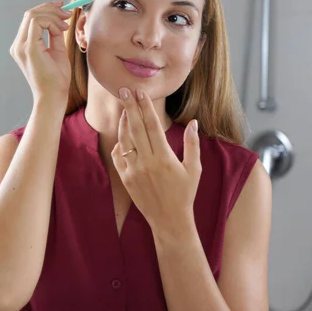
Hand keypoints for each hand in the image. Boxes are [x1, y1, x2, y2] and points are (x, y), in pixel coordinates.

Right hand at [10, 2, 72, 108]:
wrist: (53, 97)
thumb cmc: (56, 79)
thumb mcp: (57, 51)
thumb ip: (54, 35)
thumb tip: (59, 20)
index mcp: (22, 46)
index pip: (30, 19)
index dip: (46, 9)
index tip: (63, 9)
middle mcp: (18, 45)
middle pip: (30, 14)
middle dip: (50, 9)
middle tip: (67, 13)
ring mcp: (21, 47)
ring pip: (33, 15)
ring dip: (53, 15)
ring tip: (65, 25)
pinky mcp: (28, 48)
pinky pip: (37, 23)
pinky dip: (52, 22)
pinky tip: (62, 30)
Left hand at [111, 88, 201, 236]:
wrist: (169, 220)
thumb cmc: (185, 193)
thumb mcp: (194, 169)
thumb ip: (192, 144)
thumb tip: (193, 122)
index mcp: (164, 157)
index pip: (152, 125)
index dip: (145, 107)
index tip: (140, 92)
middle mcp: (146, 162)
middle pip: (135, 127)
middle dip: (129, 107)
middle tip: (123, 90)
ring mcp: (133, 170)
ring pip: (124, 140)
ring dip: (123, 123)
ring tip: (124, 109)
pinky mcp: (125, 179)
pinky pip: (118, 156)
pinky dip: (119, 145)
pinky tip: (122, 136)